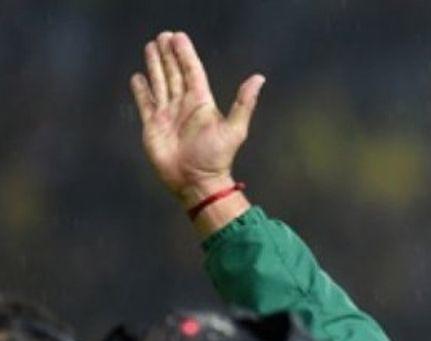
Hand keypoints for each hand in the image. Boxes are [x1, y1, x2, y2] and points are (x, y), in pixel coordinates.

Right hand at [130, 32, 264, 206]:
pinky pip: (146, 103)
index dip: (185, 54)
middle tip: (162, 36)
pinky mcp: (153, 126)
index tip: (178, 37)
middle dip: (168, 55)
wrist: (197, 182)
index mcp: (202, 103)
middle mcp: (184, 106)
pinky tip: (138, 78)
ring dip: (155, 66)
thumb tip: (259, 78)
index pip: (192, 71)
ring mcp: (168, 115)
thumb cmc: (217, 158)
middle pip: (174, 73)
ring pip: (160, 83)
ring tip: (150, 47)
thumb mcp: (235, 129)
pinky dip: (141, 90)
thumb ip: (244, 102)